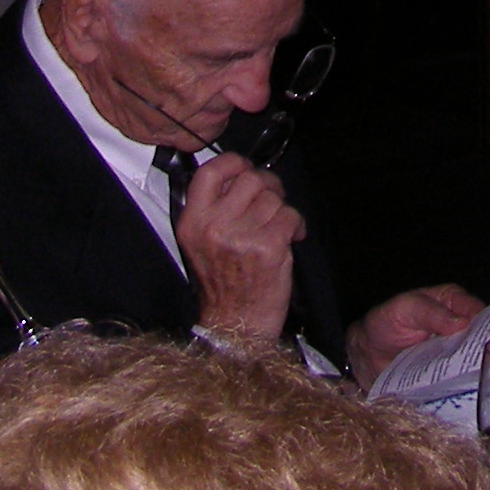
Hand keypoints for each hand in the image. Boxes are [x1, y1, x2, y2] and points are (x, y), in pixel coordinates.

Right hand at [179, 152, 304, 342]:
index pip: (210, 172)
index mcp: (192, 222)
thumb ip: (214, 208)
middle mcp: (214, 226)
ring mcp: (241, 236)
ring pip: (274, 197)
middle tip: (271, 202)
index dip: (234, 163)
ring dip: (282, 209)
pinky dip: (296, 225)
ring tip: (277, 228)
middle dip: (268, 186)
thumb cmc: (223, 284)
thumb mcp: (201, 244)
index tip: (245, 170)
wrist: (235, 326)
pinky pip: (291, 215)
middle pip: (250, 178)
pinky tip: (290, 238)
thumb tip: (243, 174)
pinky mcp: (268, 247)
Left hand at [346, 283, 482, 386]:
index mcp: (454, 303)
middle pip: (483, 341)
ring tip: (484, 387)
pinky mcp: (447, 378)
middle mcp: (461, 329)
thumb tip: (463, 323)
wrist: (365, 355)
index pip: (480, 313)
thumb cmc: (385, 322)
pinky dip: (463, 390)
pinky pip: (460, 382)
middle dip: (487, 354)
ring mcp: (455, 355)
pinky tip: (467, 397)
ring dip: (477, 374)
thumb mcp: (405, 309)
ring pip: (475, 364)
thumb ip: (431, 312)